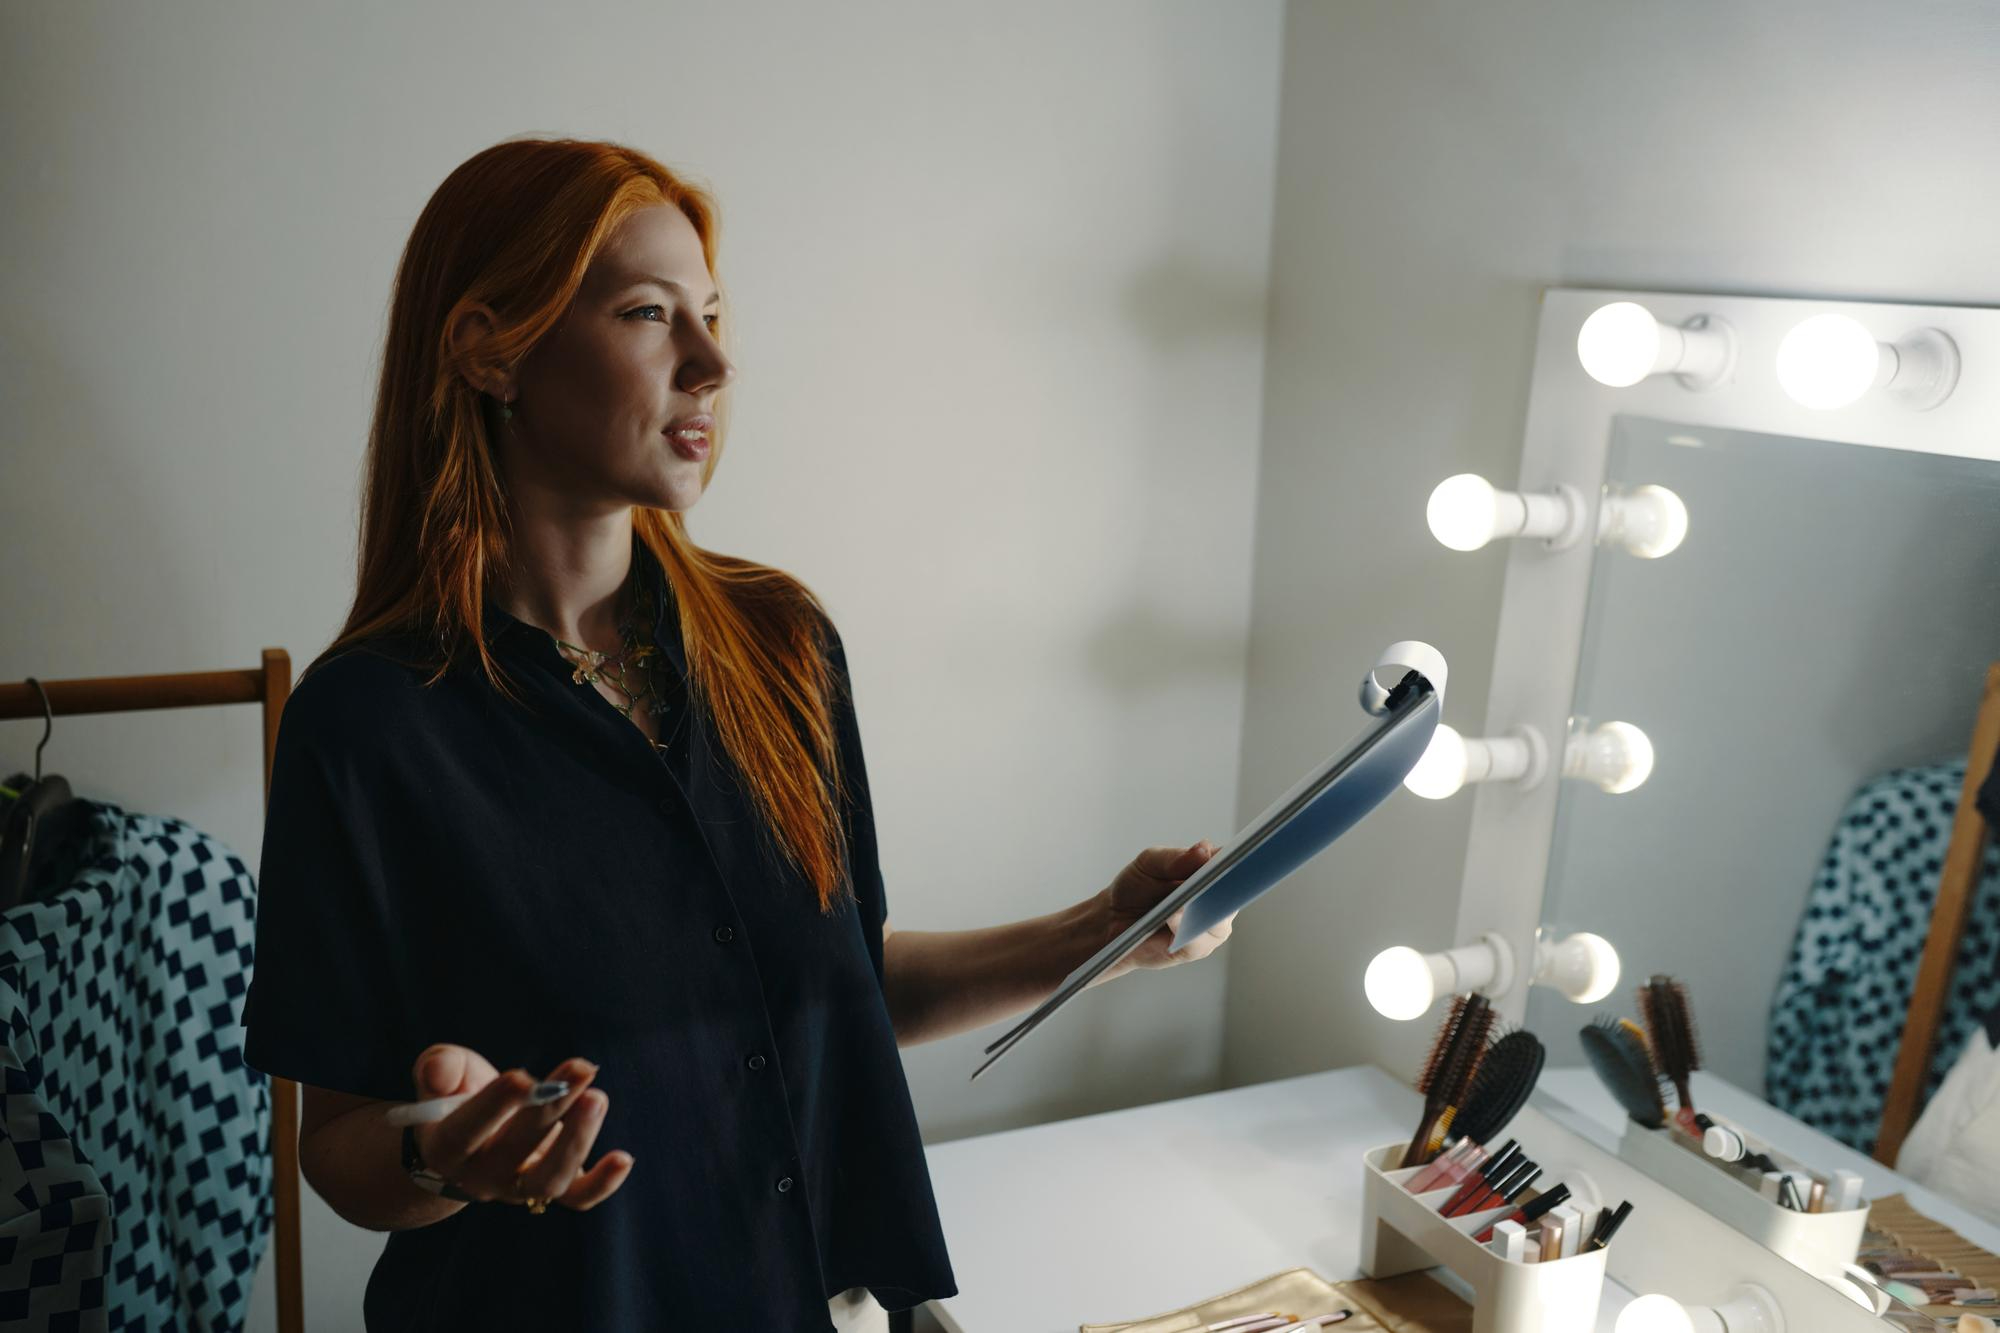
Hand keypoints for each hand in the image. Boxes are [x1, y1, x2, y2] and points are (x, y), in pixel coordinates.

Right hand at [408, 1043, 632, 1209]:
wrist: (468, 1143)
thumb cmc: (456, 1096)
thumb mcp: (441, 1076)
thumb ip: (438, 1068)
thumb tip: (439, 1068)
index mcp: (446, 1149)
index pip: (466, 1131)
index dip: (493, 1106)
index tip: (522, 1076)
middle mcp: (482, 1176)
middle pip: (515, 1150)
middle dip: (550, 1107)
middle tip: (580, 1068)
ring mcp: (518, 1187)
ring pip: (549, 1179)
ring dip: (577, 1140)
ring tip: (597, 1098)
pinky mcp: (551, 1189)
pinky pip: (578, 1197)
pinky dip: (602, 1183)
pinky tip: (624, 1158)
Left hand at [1081, 840, 1234, 988]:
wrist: (1112, 920)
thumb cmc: (1137, 887)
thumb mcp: (1150, 863)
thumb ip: (1176, 858)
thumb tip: (1204, 850)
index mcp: (1212, 875)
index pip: (1236, 865)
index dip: (1242, 860)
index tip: (1240, 855)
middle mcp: (1217, 902)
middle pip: (1234, 894)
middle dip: (1228, 886)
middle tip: (1220, 874)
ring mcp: (1208, 928)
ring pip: (1220, 922)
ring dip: (1205, 911)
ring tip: (1191, 899)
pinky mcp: (1194, 950)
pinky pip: (1197, 942)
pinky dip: (1186, 929)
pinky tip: (1174, 918)